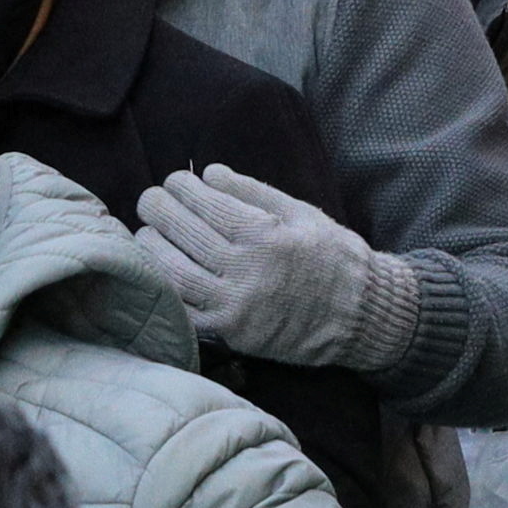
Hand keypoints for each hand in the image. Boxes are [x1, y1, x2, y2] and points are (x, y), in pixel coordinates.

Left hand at [132, 165, 403, 368]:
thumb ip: (253, 191)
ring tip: (146, 232)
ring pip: (175, 273)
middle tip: (150, 199)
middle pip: (185, 235)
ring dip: (152, 249)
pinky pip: (185, 311)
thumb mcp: (302, 212)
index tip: (174, 182)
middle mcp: (248, 270)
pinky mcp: (231, 334)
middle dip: (159, 211)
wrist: (362, 315)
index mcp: (266, 236)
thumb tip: (209, 173)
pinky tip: (156, 271)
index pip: (208, 205)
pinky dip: (164, 289)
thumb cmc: (333, 257)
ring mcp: (236, 306)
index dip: (183, 189)